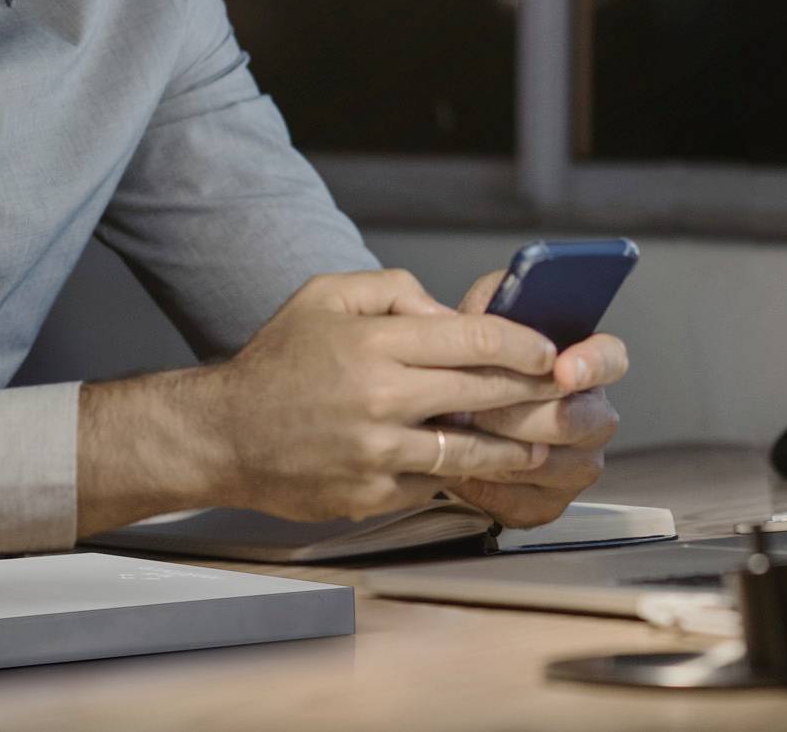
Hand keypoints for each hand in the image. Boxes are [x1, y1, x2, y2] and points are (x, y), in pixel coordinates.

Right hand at [190, 269, 566, 521]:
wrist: (224, 434)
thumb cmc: (278, 362)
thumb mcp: (325, 296)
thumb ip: (393, 291)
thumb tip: (449, 312)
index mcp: (374, 344)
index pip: (474, 339)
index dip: (523, 345)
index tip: (547, 351)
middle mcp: (381, 398)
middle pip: (483, 392)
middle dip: (532, 393)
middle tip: (562, 392)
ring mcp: (378, 452)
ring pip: (469, 449)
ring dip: (513, 448)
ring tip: (538, 445)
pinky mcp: (371, 494)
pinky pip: (432, 482)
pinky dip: (456, 475)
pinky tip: (480, 469)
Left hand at [437, 269, 627, 528]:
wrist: (448, 418)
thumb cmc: (473, 365)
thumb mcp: (482, 317)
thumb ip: (497, 299)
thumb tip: (506, 292)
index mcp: (586, 363)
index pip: (611, 358)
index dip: (591, 364)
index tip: (563, 369)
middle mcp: (593, 415)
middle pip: (571, 418)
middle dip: (515, 412)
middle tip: (472, 405)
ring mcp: (577, 462)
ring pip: (548, 463)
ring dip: (499, 449)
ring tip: (461, 434)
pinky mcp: (551, 502)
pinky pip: (525, 501)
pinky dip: (490, 486)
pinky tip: (467, 467)